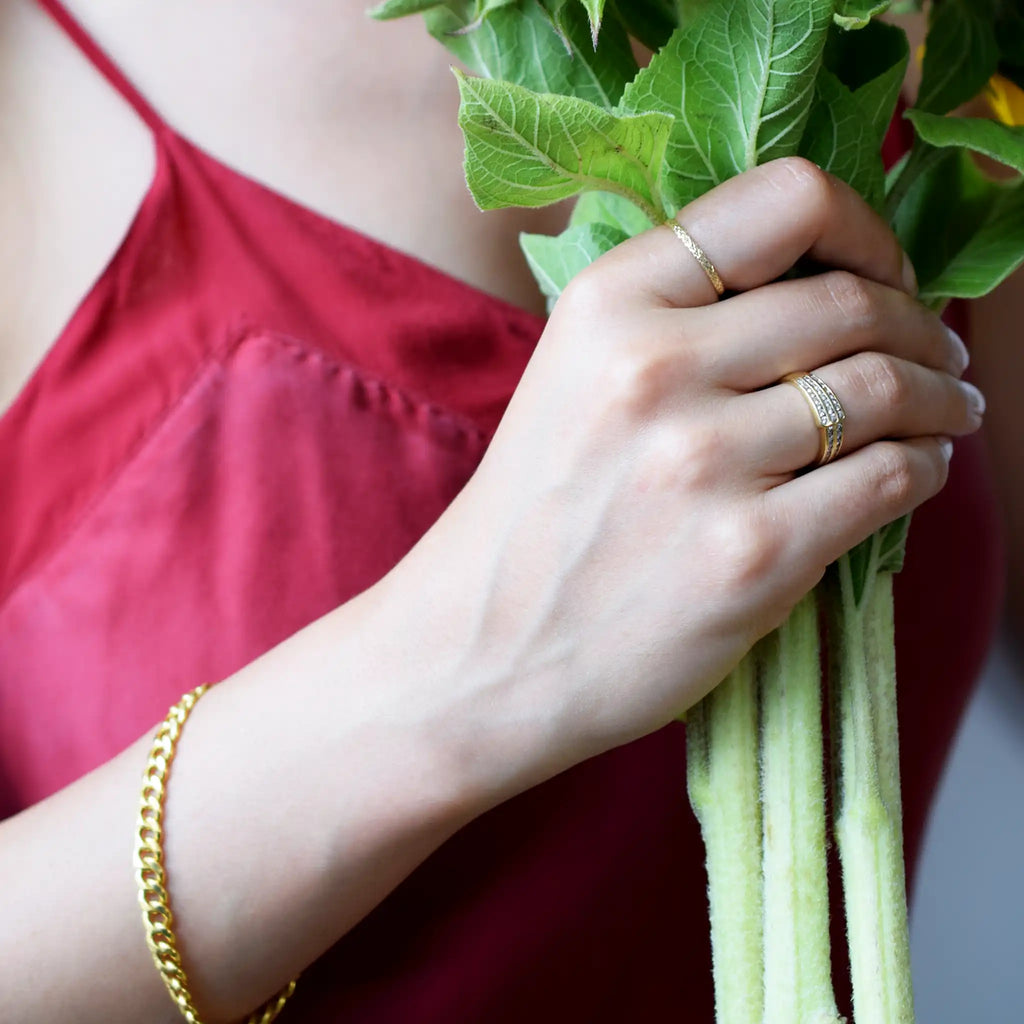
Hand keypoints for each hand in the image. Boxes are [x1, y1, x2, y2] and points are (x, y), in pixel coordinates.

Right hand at [389, 158, 980, 799]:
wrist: (483, 650)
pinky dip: (925, 467)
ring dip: (941, 397)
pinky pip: (890, 479)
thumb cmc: (535, 517)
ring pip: (885, 388)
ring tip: (949, 409)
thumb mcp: (572, 378)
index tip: (882, 273)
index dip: (866, 228)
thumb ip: (676, 317)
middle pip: (852, 301)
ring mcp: (702, 465)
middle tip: (937, 351)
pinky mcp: (749, 557)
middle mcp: (652, 369)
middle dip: (919, 325)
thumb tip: (824, 282)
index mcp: (607, 304)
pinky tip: (917, 469)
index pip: (785, 200)